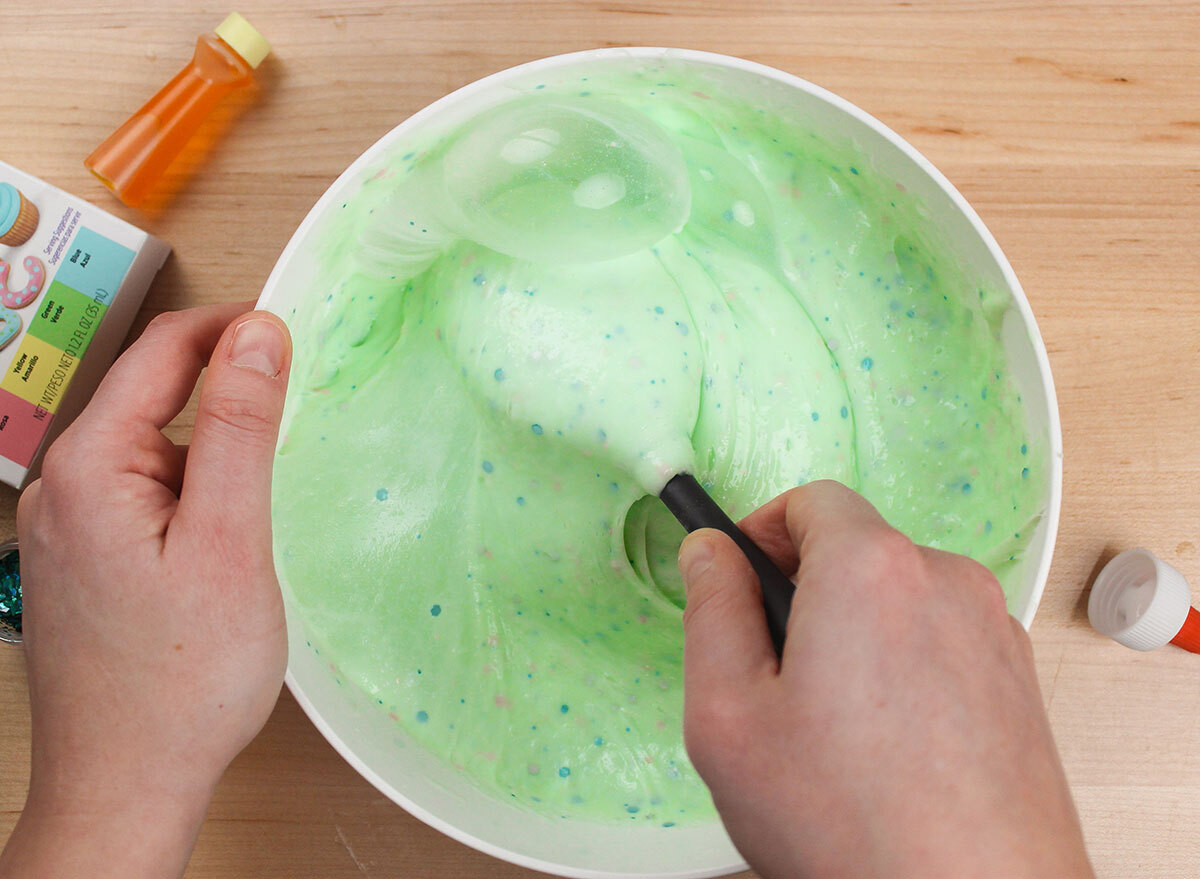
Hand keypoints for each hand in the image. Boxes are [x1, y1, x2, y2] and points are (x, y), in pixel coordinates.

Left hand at [0, 303, 291, 878]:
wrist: (128, 786)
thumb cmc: (183, 677)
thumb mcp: (229, 539)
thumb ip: (239, 427)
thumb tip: (258, 332)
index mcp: (89, 468)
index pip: (159, 352)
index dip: (229, 326)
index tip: (293, 332)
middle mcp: (60, 488)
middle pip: (147, 397)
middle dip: (221, 389)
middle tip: (294, 414)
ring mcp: (64, 528)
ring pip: (147, 450)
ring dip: (207, 448)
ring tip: (261, 498)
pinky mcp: (80, 562)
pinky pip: (139, 495)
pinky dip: (188, 493)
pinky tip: (222, 538)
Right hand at [677, 480, 1091, 878]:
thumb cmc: (855, 826)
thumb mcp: (729, 715)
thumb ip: (711, 611)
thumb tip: (709, 552)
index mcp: (870, 571)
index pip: (813, 500)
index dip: (764, 530)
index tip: (742, 576)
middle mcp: (945, 583)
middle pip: (858, 549)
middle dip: (807, 592)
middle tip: (776, 676)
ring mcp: (993, 631)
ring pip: (900, 598)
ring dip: (858, 633)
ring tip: (834, 728)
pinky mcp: (1020, 678)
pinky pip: (942, 641)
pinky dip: (905, 668)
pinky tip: (885, 747)